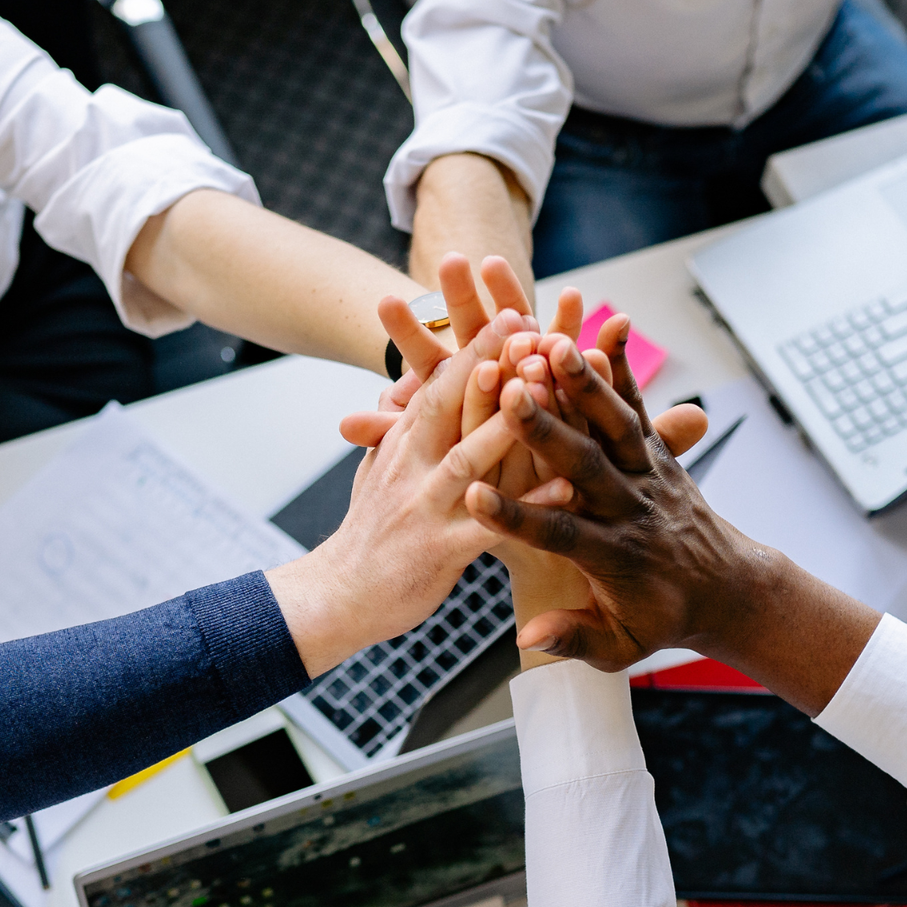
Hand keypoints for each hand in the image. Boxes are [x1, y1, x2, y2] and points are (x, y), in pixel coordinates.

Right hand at [268, 307, 526, 675]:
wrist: (338, 596)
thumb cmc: (370, 534)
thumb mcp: (378, 468)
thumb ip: (397, 427)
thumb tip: (408, 386)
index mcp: (403, 443)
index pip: (438, 384)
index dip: (475, 346)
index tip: (513, 309)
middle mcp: (411, 466)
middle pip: (450, 403)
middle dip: (490, 359)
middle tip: (529, 321)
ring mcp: (425, 507)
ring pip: (470, 455)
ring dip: (509, 419)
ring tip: (546, 385)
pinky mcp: (440, 552)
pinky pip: (491, 525)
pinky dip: (528, 505)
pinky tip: (568, 487)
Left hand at [339, 254, 581, 447]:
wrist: (524, 479)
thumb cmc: (470, 464)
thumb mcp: (429, 451)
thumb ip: (392, 434)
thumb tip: (342, 426)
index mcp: (451, 380)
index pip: (424, 353)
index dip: (408, 330)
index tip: (384, 302)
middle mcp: (489, 359)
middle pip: (469, 324)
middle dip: (459, 295)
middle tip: (447, 262)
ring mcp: (527, 358)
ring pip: (517, 321)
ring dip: (508, 293)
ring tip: (495, 266)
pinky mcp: (565, 367)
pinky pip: (568, 343)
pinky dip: (571, 321)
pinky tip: (574, 296)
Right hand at [463, 319, 878, 709]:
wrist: (728, 589)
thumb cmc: (661, 620)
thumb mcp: (620, 647)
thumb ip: (575, 637)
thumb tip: (530, 638)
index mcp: (614, 556)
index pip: (559, 534)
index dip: (517, 517)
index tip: (475, 497)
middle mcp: (632, 508)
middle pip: (585, 465)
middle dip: (546, 429)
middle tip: (512, 393)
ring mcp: (649, 474)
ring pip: (615, 423)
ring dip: (584, 383)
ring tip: (554, 342)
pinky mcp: (659, 452)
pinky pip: (640, 406)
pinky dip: (624, 368)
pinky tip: (606, 325)